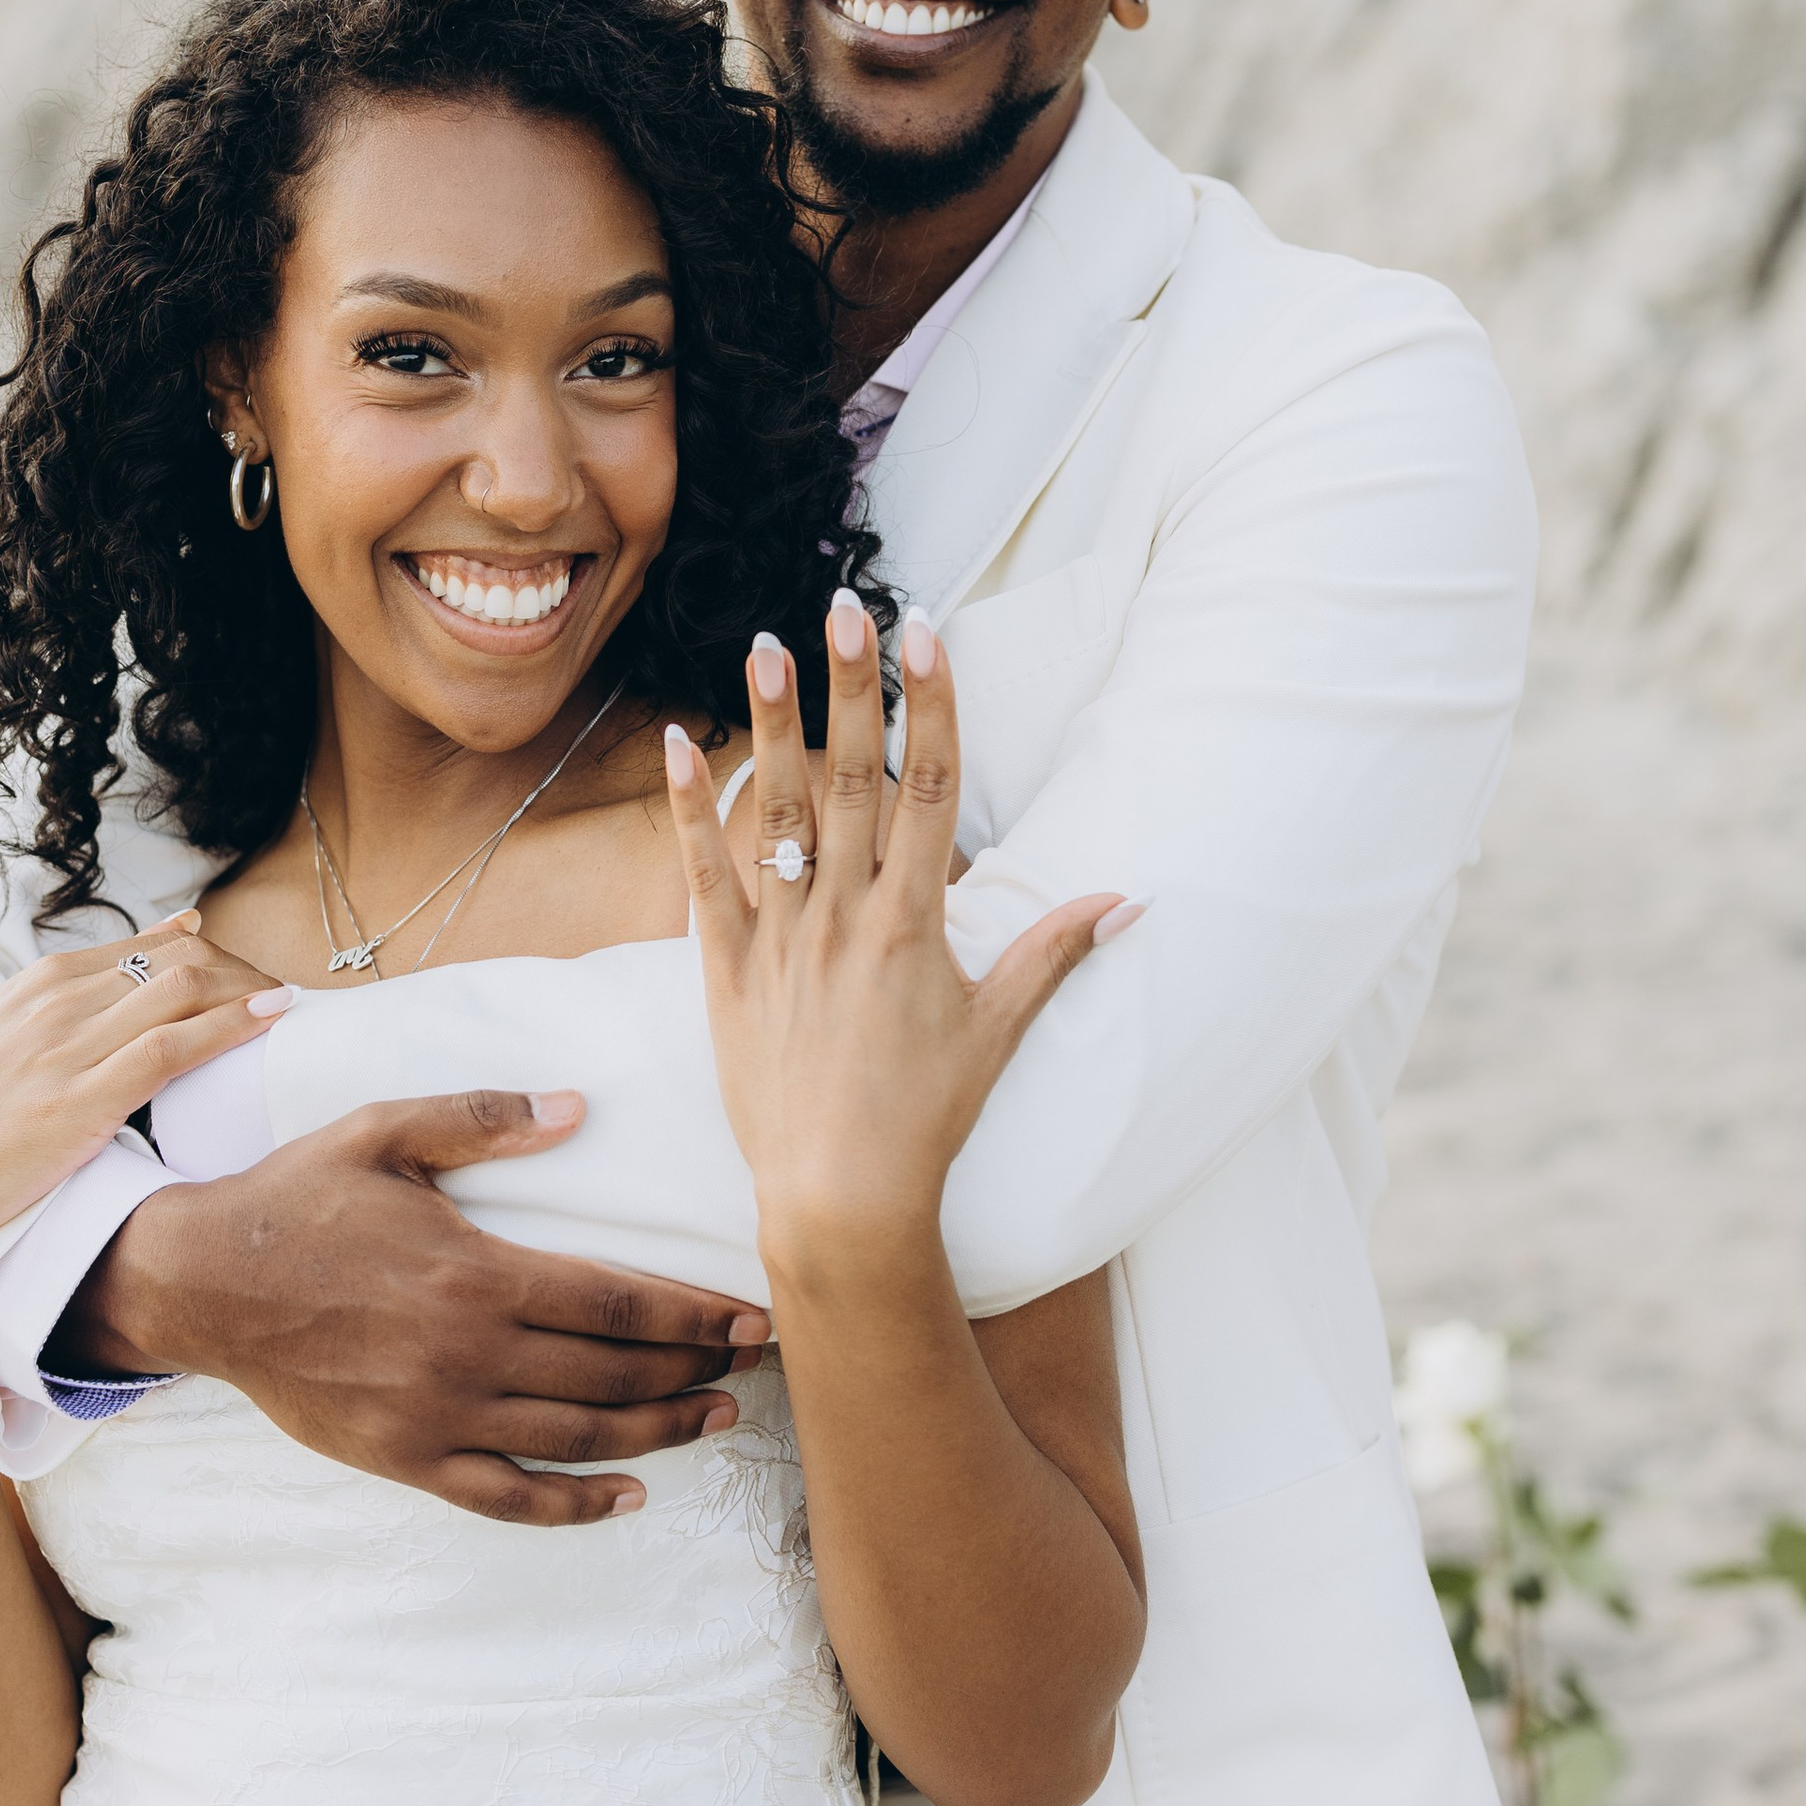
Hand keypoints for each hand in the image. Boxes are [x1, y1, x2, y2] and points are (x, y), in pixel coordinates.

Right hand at [0, 912, 279, 1291]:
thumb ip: (60, 1019)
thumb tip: (115, 1002)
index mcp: (38, 984)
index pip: (152, 946)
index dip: (216, 959)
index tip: (255, 981)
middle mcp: (57, 1001)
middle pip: (181, 959)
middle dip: (245, 972)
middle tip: (286, 1001)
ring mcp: (68, 1047)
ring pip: (184, 989)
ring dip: (251, 991)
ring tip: (296, 1008)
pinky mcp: (80, 1101)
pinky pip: (172, 1045)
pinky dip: (232, 1024)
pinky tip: (273, 1018)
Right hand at [63, 1089, 773, 1527]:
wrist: (203, 1283)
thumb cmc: (297, 1199)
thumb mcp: (384, 1132)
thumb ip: (484, 1117)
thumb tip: (578, 1107)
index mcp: (476, 1272)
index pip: (618, 1303)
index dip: (696, 1315)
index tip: (755, 1319)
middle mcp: (468, 1353)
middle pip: (613, 1376)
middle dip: (695, 1371)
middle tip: (755, 1366)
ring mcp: (437, 1415)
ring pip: (576, 1438)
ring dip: (658, 1432)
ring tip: (716, 1419)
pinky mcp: (405, 1458)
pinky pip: (505, 1495)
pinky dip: (573, 1503)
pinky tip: (628, 1496)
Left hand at [662, 594, 1136, 1280]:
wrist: (838, 1199)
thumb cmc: (928, 1120)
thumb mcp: (999, 1032)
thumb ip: (1053, 954)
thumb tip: (1127, 898)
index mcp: (916, 924)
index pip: (930, 790)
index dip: (929, 706)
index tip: (924, 634)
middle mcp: (847, 918)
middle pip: (853, 780)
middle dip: (851, 688)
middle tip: (844, 606)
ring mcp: (782, 940)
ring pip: (777, 812)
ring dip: (771, 725)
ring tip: (763, 645)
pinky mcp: (727, 970)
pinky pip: (704, 877)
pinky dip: (689, 810)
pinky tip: (678, 742)